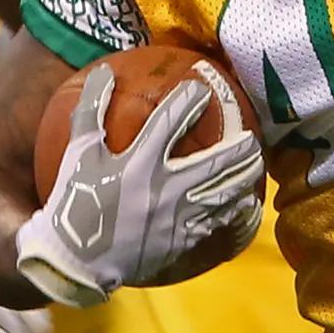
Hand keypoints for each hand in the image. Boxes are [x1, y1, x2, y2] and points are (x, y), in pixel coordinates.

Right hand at [15, 68, 263, 307]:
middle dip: (238, 150)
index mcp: (138, 163)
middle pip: (213, 165)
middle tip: (253, 140)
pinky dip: (236, 216)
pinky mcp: (181, 243)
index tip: (203, 90)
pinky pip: (216, 227)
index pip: (169, 122)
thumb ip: (91, 110)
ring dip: (243, 180)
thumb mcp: (79, 153)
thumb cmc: (75, 201)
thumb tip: (104, 71)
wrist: (76, 261)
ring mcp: (176, 219)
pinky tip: (248, 209)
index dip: (188, 102)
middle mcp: (164, 189)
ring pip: (222, 196)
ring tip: (257, 168)